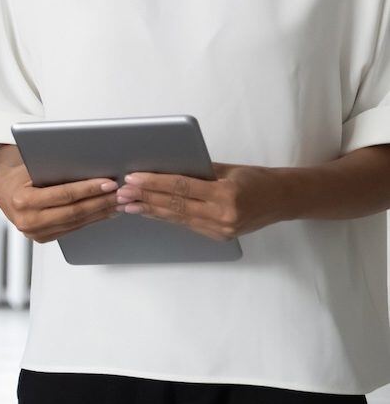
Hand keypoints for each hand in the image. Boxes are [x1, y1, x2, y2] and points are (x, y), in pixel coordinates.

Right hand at [0, 146, 118, 242]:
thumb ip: (54, 170)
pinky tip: (104, 212)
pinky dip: (91, 219)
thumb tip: (89, 167)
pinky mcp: (43, 238)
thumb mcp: (31, 167)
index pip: (64, 195)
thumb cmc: (17, 175)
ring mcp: (35, 233)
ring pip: (76, 222)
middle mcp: (28, 220)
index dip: (88, 189)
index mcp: (23, 200)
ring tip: (117, 202)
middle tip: (120, 193)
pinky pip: (72, 229)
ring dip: (100, 212)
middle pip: (74, 212)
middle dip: (100, 202)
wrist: (2, 190)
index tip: (108, 182)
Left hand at [116, 163, 286, 240]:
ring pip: (178, 218)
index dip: (155, 183)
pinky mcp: (219, 236)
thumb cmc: (255, 178)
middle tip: (122, 193)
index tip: (133, 178)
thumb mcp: (227, 169)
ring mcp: (222, 229)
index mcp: (227, 194)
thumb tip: (163, 167)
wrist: (282, 200)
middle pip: (176, 205)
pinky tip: (148, 212)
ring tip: (127, 205)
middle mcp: (224, 215)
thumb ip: (197, 170)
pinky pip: (187, 224)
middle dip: (145, 198)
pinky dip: (166, 217)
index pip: (182, 187)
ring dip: (150, 210)